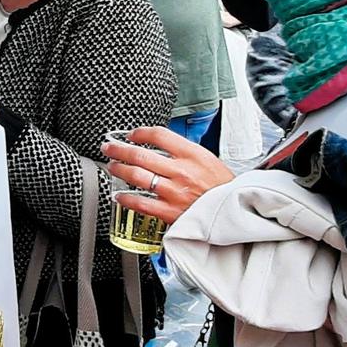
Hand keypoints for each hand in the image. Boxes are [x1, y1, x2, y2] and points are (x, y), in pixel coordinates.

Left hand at [102, 125, 234, 224]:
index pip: (158, 135)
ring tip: (113, 167)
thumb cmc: (223, 188)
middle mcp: (181, 171)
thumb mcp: (208, 160)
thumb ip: (184, 153)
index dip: (139, 132)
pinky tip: (119, 195)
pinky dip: (126, 198)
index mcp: (192, 154)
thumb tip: (160, 147)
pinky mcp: (170, 212)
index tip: (131, 135)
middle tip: (109, 147)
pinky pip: (140, 203)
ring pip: (137, 176)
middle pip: (141, 154)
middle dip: (119, 149)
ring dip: (119, 169)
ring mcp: (174, 192)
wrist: (236, 213)